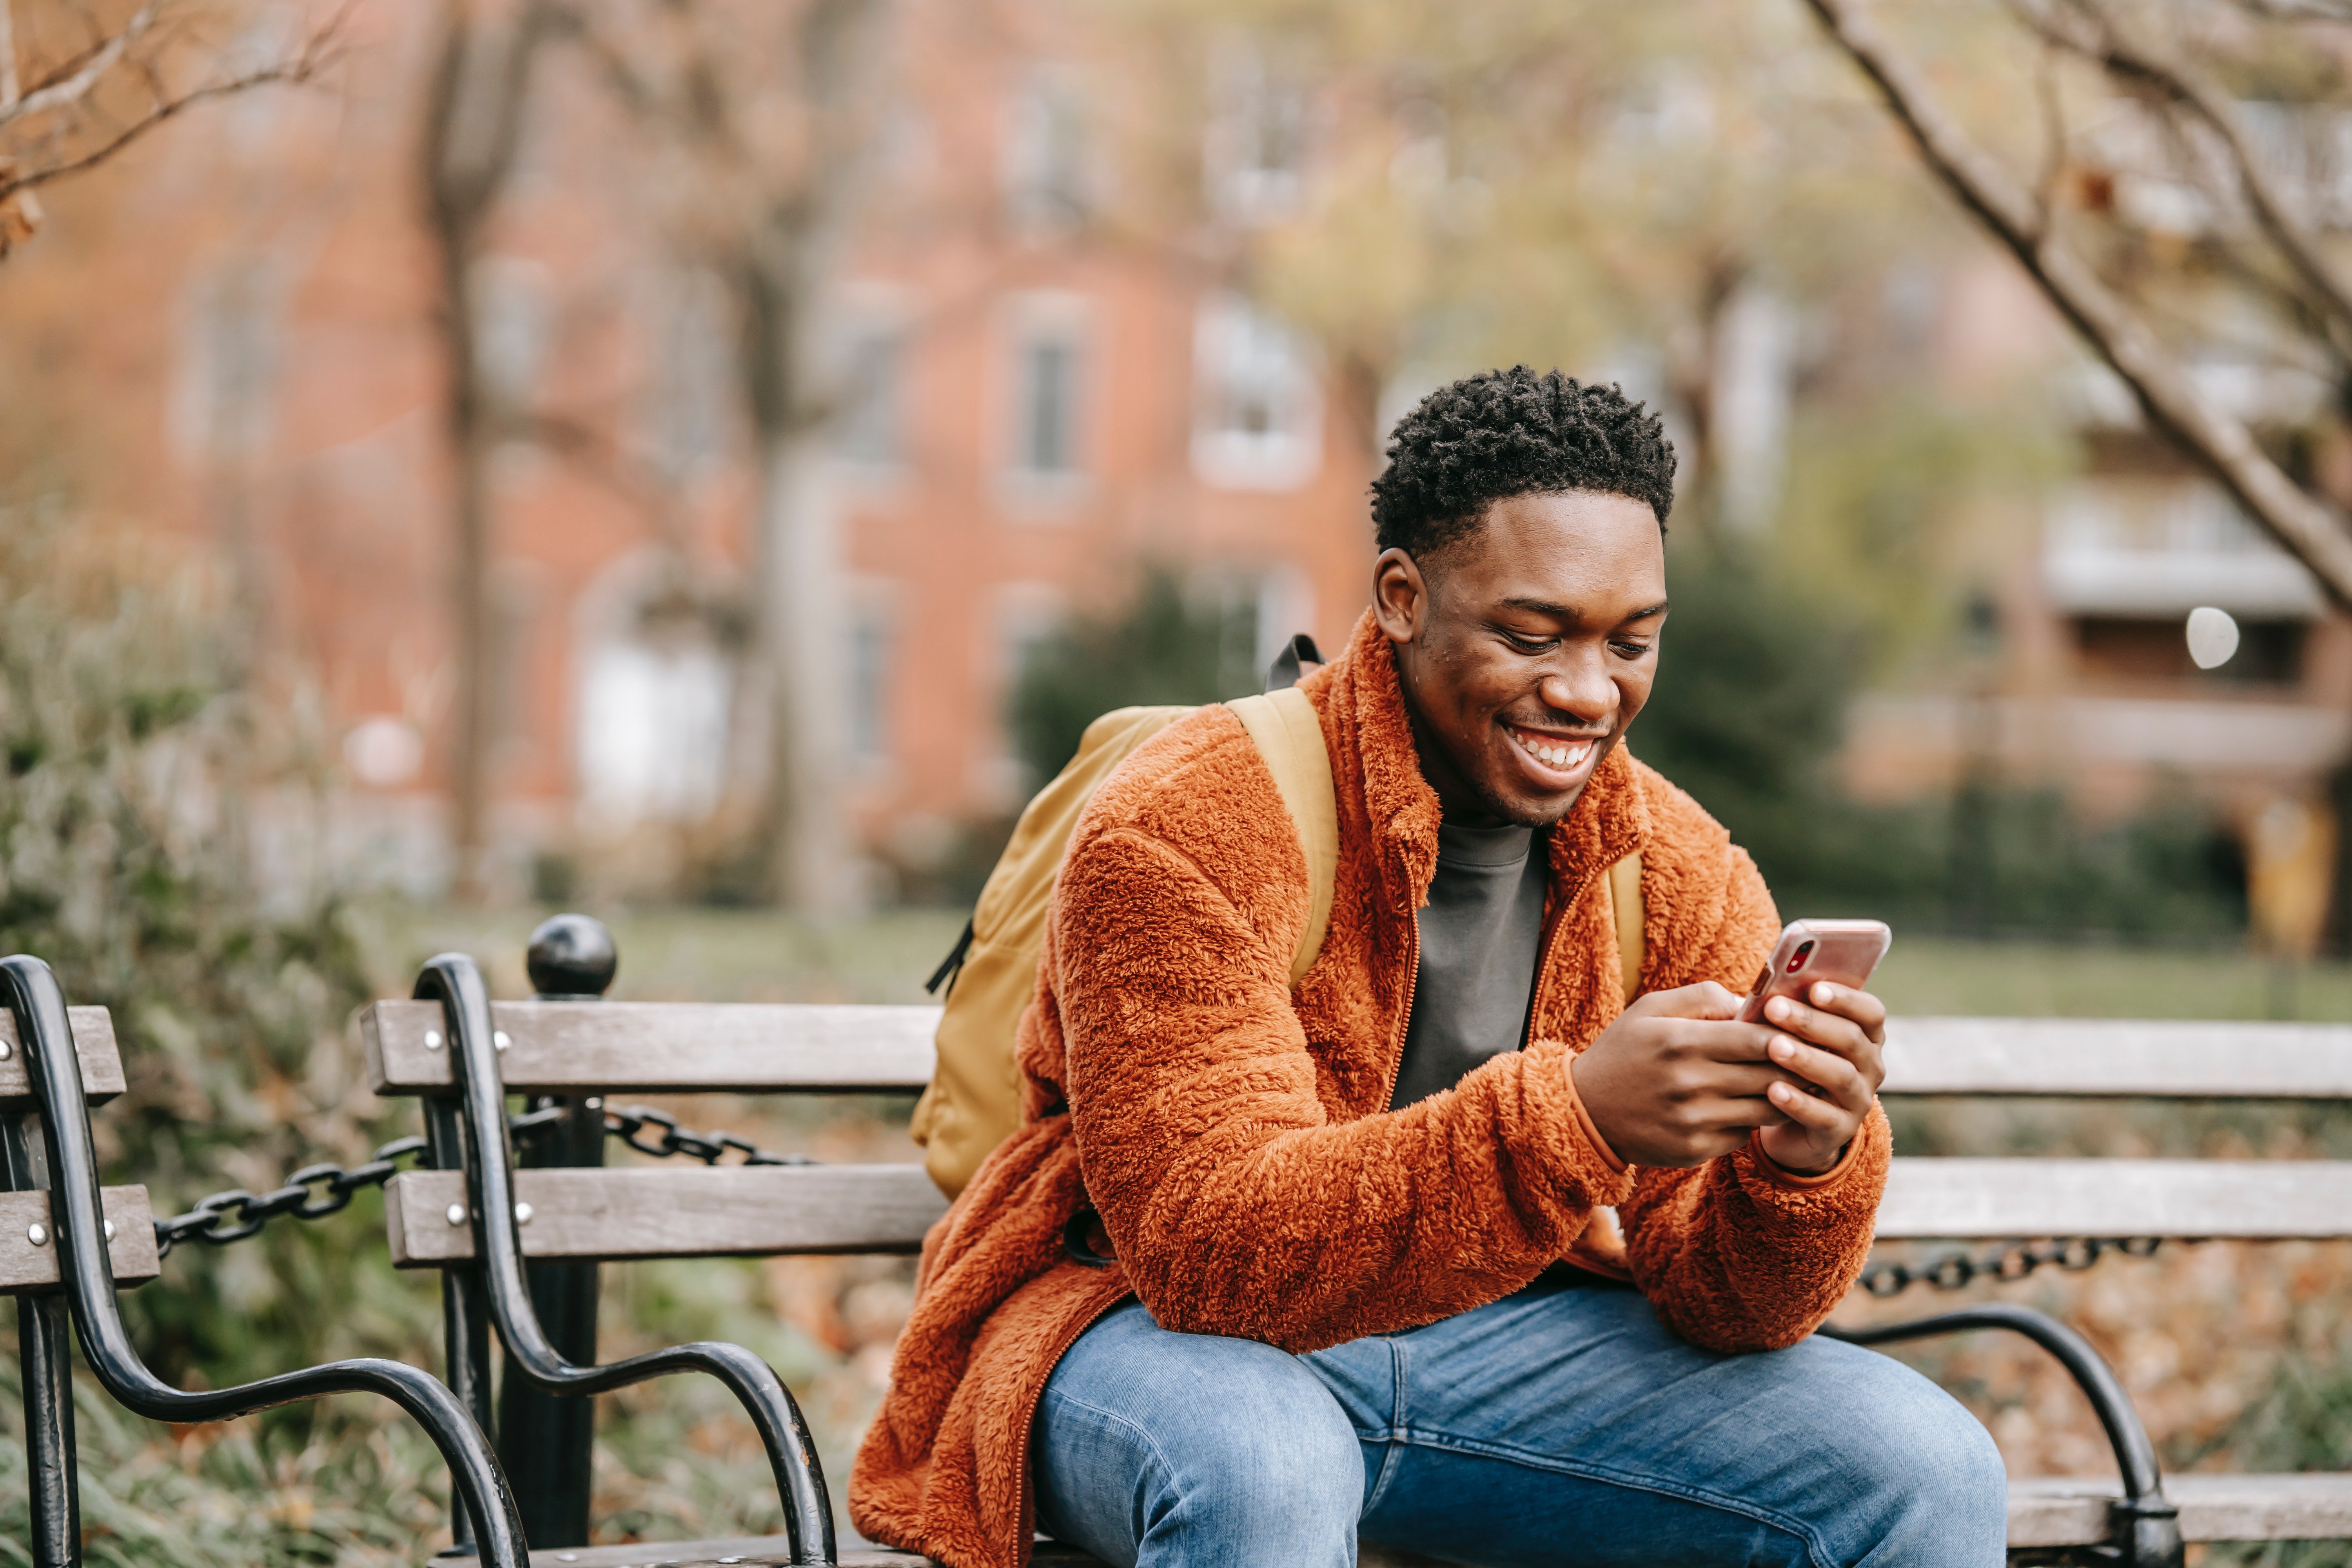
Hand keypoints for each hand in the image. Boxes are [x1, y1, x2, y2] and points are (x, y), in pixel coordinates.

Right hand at [1568, 982, 1810, 1167]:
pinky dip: (1749, 1120)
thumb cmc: (1624, 1051)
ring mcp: (1692, 1121)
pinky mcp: (1694, 1150)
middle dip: (1795, 1065)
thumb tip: (1754, 1004)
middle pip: (1770, 1076)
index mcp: (1680, 1041)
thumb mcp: (1651, 1009)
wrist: (1584, 1111)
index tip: (1797, 1031)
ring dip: (1782, 1096)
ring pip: (1765, 1109)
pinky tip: (1742, 1107)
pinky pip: (1743, 1135)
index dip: (1787, 1035)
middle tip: (1808, 1057)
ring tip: (1788, 1082)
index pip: (1757, 1039)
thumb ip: (1704, 997)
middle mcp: (1689, 1083)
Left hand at [1750, 981, 1885, 1174]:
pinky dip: (1798, 1102)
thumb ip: (1790, 1014)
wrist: (1794, 1125)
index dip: (1846, 999)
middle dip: (1811, 1022)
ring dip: (1806, 1059)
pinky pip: (1822, 1116)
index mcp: (1865, 1037)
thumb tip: (1767, 990)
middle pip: (1851, 1039)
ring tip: (1774, 1047)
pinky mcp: (1839, 1131)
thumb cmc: (1792, 1065)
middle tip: (1774, 1008)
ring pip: (1840, 1076)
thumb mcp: (1796, 1038)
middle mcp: (1870, 1067)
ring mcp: (1858, 1100)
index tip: (1814, 988)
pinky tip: (1773, 1090)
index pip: (1870, 1012)